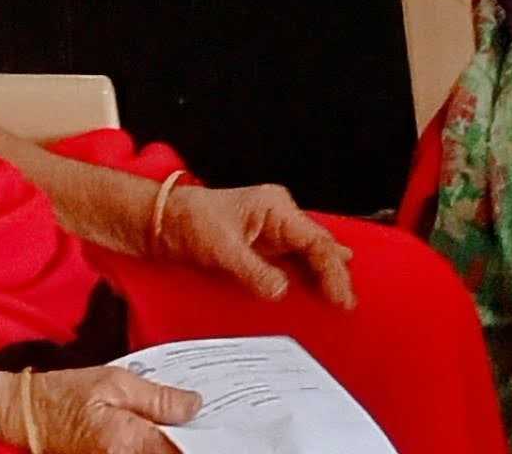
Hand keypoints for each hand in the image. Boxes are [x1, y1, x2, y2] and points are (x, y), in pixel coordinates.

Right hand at [0, 367, 199, 453]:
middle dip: (187, 441)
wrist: (26, 415)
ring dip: (170, 442)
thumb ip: (158, 397)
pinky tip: (162, 434)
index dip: (201, 440)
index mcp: (126, 440)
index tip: (218, 429)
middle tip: (202, 424)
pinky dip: (154, 446)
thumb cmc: (65, 394)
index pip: (178, 449)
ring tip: (182, 426)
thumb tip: (194, 406)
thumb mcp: (115, 381)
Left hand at [150, 182, 356, 308]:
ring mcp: (272, 229)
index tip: (339, 296)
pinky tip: (319, 283)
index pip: (315, 241)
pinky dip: (309, 272)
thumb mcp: (222, 249)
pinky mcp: (262, 243)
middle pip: (319, 245)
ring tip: (341, 297)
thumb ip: (253, 271)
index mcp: (276, 208)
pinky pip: (294, 258)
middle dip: (336, 273)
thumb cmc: (190, 222)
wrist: (163, 220)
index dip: (331, 270)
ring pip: (310, 251)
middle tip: (347, 303)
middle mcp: (279, 216)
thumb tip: (281, 290)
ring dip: (326, 272)